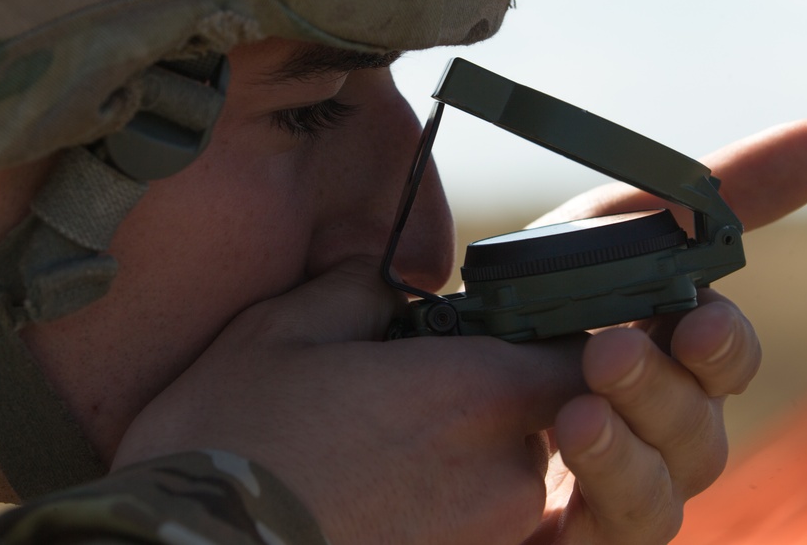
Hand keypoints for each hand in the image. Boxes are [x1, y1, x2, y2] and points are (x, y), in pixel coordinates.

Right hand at [114, 258, 589, 544]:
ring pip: (506, 478)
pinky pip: (474, 528)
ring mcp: (485, 543)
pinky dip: (442, 507)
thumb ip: (360, 290)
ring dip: (464, 457)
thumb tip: (385, 287)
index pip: (579, 355)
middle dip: (490, 397)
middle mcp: (501, 478)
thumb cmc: (227, 444)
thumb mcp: (282, 329)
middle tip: (409, 392)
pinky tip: (371, 495)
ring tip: (376, 452)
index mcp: (473, 395)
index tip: (508, 331)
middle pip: (540, 418)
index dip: (552, 337)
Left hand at [525, 119, 806, 542]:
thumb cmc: (516, 302)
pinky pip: (611, 540)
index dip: (723, 346)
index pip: (720, 363)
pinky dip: (602, 496)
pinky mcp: (566, 538)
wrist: (405, 375)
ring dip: (631, 450)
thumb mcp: (585, 238)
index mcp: (661, 360)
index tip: (700, 318)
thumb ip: (686, 200)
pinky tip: (560, 462)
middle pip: (699, 436)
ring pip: (663, 497)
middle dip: (668, 394)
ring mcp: (608, 492)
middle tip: (611, 352)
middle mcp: (645, 432)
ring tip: (575, 410)